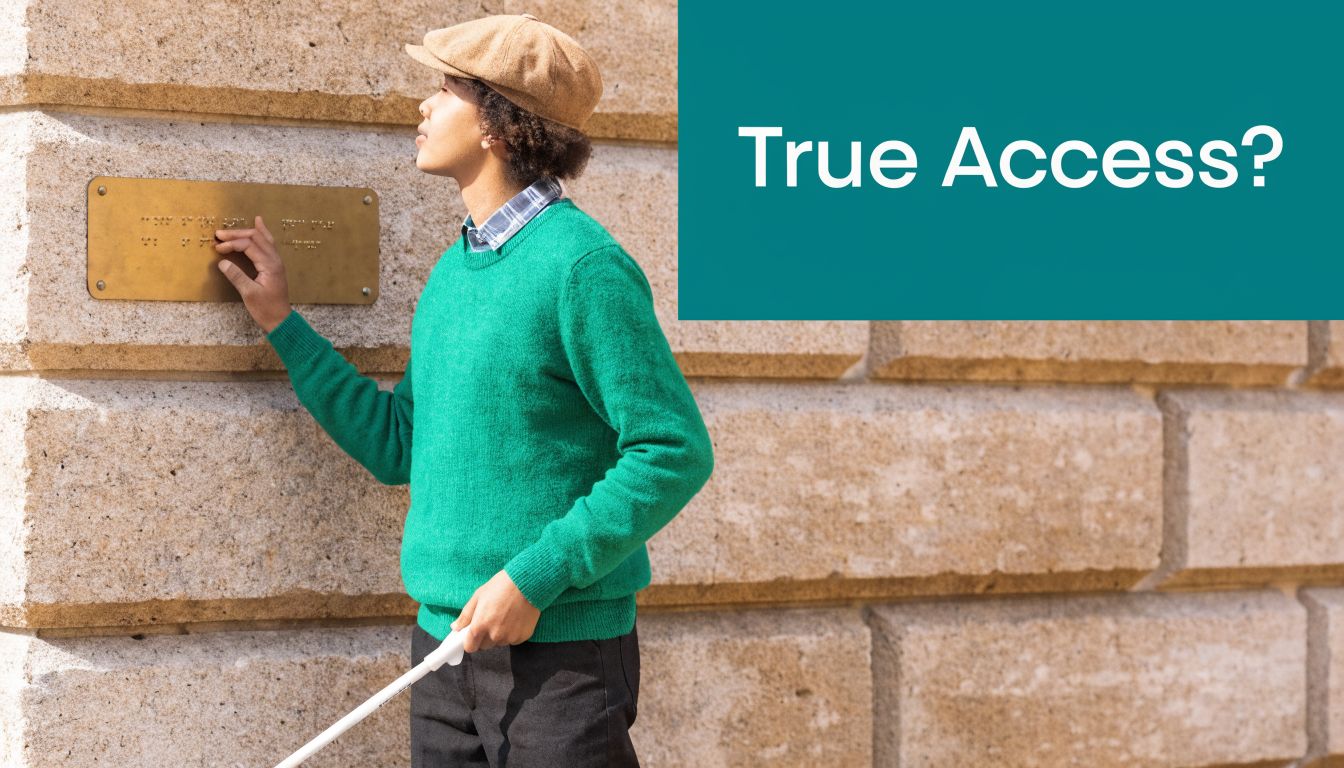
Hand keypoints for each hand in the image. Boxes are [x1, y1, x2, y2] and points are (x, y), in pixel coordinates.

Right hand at [215, 215, 291, 332]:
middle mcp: (275, 260)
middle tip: (219, 234)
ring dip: (246, 232)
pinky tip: (259, 224)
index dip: (232, 244)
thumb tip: (222, 262)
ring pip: (263, 238)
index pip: (249, 245)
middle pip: (256, 237)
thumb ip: (237, 276)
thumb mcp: (249, 294)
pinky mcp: (274, 265)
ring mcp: (276, 262)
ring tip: (232, 228)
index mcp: (269, 265)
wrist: (281, 320)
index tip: (218, 248)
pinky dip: (260, 233)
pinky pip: (267, 244)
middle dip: (237, 234)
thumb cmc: (266, 309)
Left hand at [450, 569, 541, 651]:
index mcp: (480, 625)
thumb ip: (465, 615)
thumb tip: (455, 627)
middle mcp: (494, 635)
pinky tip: (514, 618)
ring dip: (499, 635)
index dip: (470, 641)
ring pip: (499, 643)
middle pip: (484, 646)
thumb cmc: (501, 586)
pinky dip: (512, 633)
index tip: (472, 634)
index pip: (470, 647)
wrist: (527, 582)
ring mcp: (510, 637)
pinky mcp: (522, 637)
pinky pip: (512, 640)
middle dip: (484, 637)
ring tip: (504, 616)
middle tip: (490, 620)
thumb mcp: (478, 596)